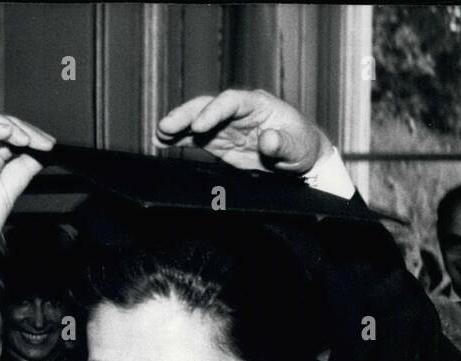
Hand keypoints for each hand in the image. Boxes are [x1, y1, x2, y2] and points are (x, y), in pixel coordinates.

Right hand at [0, 112, 54, 284]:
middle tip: (42, 142)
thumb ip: (23, 170)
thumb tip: (41, 154)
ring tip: (26, 139)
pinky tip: (7, 134)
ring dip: (7, 126)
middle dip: (23, 129)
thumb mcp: (9, 191)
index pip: (7, 135)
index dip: (29, 135)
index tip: (48, 145)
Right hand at [155, 89, 329, 174]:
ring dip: (177, 127)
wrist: (300, 159)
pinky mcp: (220, 142)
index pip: (230, 101)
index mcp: (258, 104)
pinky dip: (179, 140)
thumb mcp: (298, 147)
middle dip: (186, 115)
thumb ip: (284, 144)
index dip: (213, 111)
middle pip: (207, 107)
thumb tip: (268, 140)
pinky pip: (196, 138)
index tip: (199, 126)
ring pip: (197, 121)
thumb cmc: (302, 146)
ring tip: (158, 134)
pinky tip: (161, 142)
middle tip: (166, 126)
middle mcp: (238, 112)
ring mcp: (227, 126)